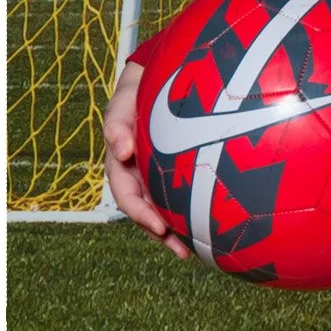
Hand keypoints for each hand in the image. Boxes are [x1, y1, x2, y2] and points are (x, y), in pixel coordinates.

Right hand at [102, 61, 191, 260]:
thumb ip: (117, 123)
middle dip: (162, 234)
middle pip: (147, 211)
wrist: (158, 78)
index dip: (140, 214)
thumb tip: (120, 150)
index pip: (127, 195)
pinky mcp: (178, 171)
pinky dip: (193, 211)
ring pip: (165, 208)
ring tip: (197, 251)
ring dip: (178, 231)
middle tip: (182, 251)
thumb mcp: (123, 101)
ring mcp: (157, 175)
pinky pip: (183, 194)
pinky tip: (214, 225)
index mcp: (121, 163)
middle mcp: (138, 174)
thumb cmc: (138, 90)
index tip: (158, 227)